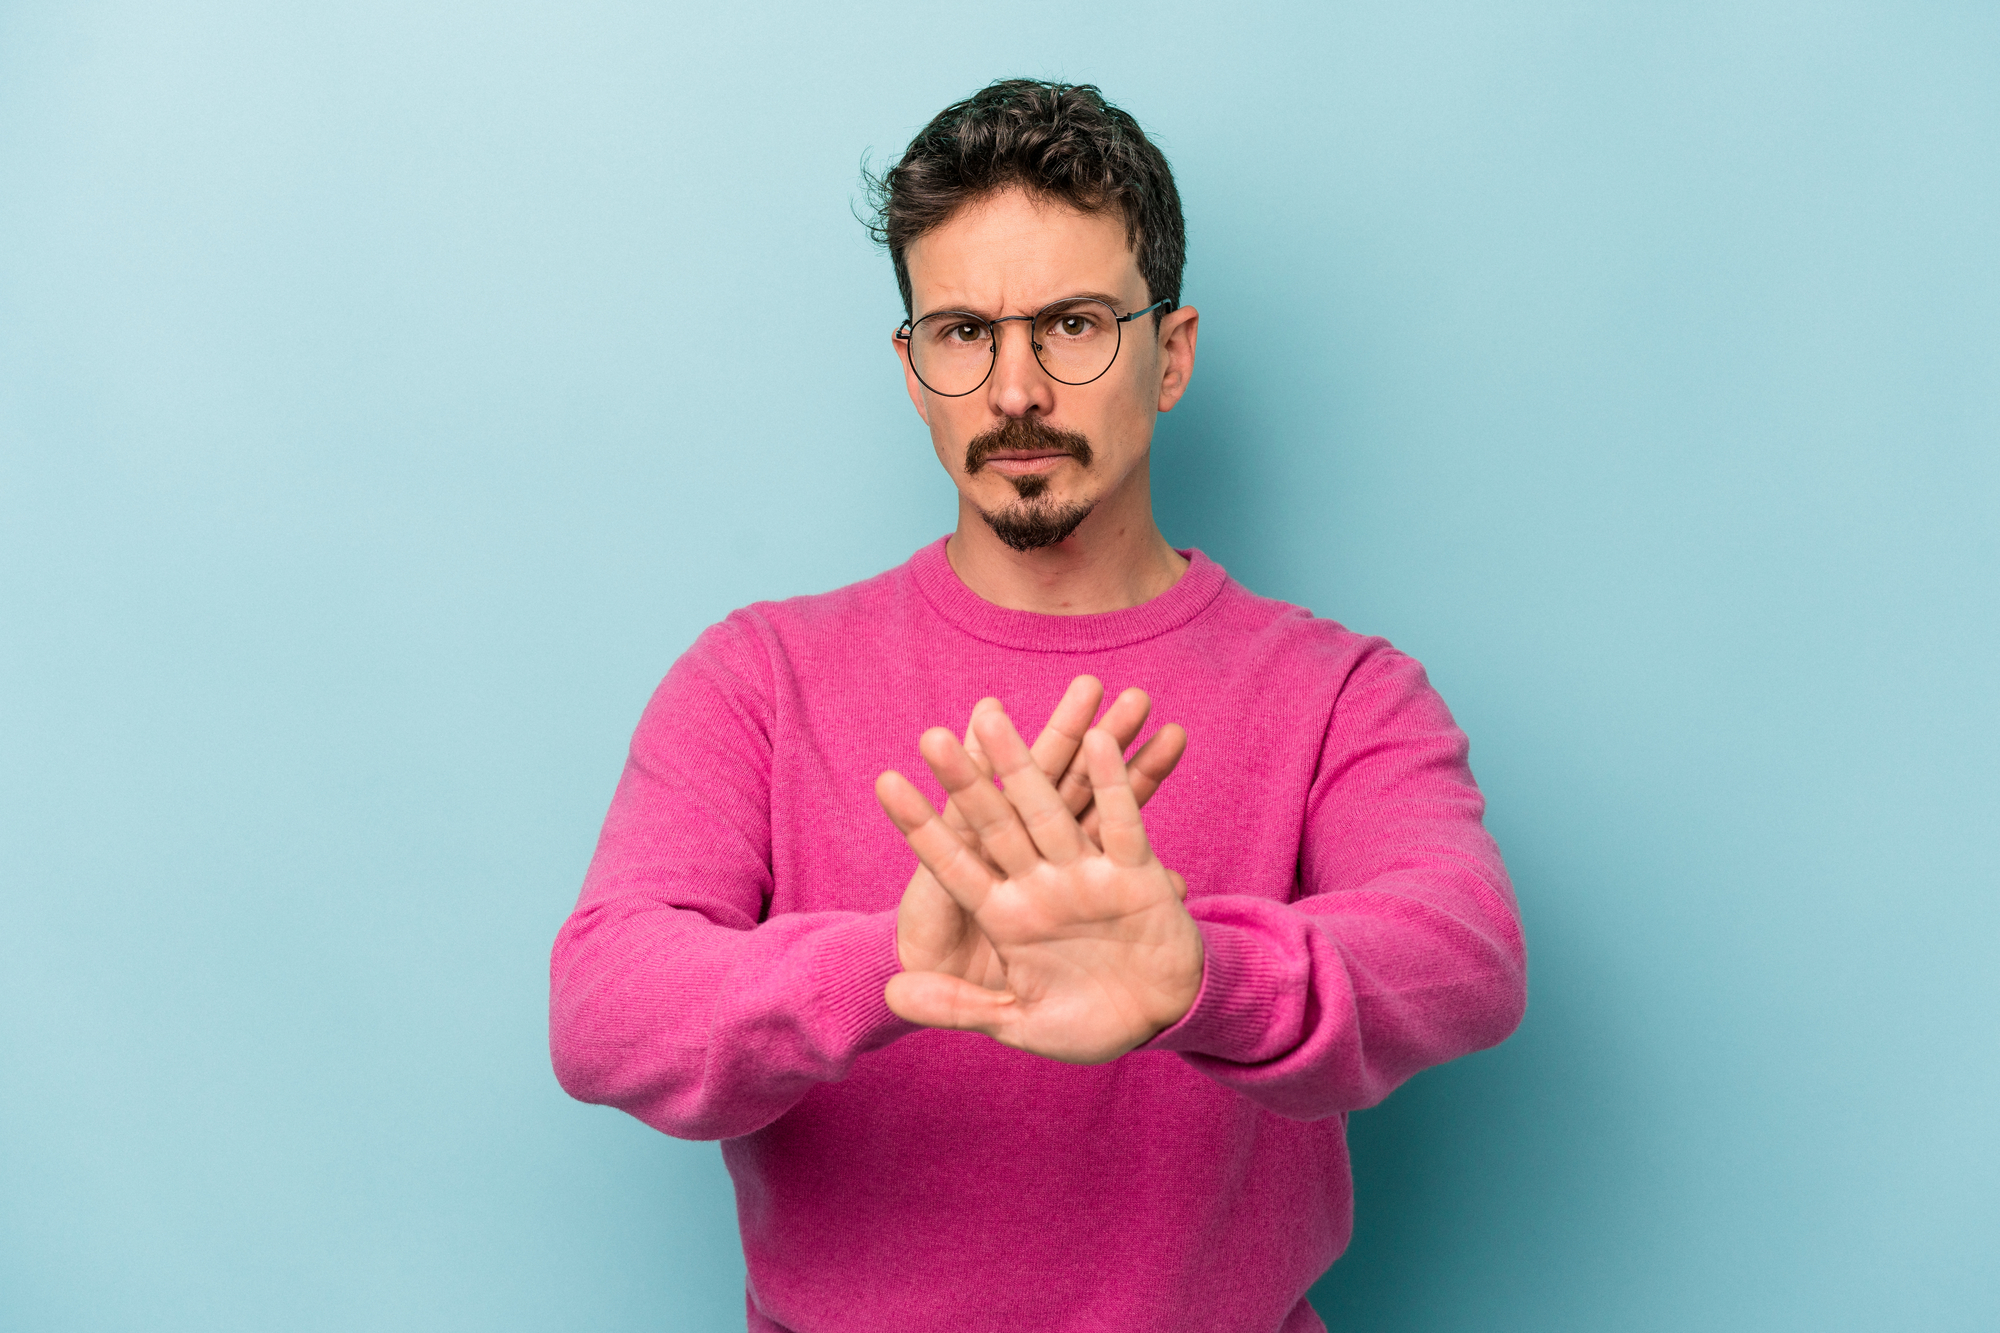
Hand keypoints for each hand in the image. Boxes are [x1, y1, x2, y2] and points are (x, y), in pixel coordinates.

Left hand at [877, 706, 1203, 1063]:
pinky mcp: (1136, 872)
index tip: (886, 783)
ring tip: (1000, 713)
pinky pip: (1122, 823)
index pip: (953, 861)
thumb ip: (958, 1005)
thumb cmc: (1084, 1023)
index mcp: (1004, 913)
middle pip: (997, 818)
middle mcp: (1038, 881)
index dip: (921, 825)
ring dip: (1031, 760)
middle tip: (932, 735)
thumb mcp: (1015, 1020)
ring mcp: (1085, 871)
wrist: (1156, 1024)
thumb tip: (891, 994)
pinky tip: (1099, 742)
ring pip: (1055, 803)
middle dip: (967, 777)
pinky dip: (1113, 785)